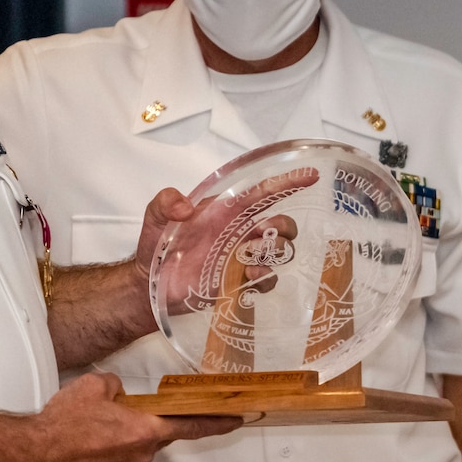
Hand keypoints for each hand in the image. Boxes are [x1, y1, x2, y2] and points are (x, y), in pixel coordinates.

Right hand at [27, 371, 239, 461]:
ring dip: (128, 428)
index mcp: (145, 431)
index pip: (191, 426)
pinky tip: (93, 429)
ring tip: (100, 416)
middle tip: (134, 405)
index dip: (218, 422)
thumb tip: (118, 392)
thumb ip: (116, 385)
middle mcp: (142, 453)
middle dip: (151, 417)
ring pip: (139, 441)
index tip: (238, 419)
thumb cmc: (66, 422)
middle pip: (160, 432)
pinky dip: (114, 439)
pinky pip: (122, 450)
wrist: (38, 452)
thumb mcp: (94, 386)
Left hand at [136, 171, 316, 306]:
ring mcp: (242, 257)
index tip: (311, 177)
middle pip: (282, 224)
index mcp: (226, 211)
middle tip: (261, 232)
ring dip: (275, 251)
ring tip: (252, 256)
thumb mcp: (154, 218)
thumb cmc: (157, 248)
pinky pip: (269, 279)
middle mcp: (240, 232)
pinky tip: (249, 275)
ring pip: (280, 250)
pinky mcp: (240, 281)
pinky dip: (266, 276)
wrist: (151, 285)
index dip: (287, 183)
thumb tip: (184, 208)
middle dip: (282, 226)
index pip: (263, 193)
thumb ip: (164, 203)